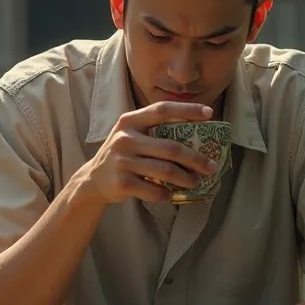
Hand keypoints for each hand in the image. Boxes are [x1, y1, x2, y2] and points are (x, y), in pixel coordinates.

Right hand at [80, 100, 217, 206]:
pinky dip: (167, 194)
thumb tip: (198, 134)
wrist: (93, 180)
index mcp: (130, 121)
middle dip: (195, 158)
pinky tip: (171, 194)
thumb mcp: (132, 135)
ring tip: (196, 182)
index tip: (209, 113)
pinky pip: (154, 190)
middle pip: (170, 147)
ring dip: (186, 178)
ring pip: (165, 170)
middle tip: (211, 166)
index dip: (187, 110)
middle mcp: (125, 138)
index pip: (162, 110)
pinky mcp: (121, 183)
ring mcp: (122, 161)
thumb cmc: (123, 155)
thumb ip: (155, 131)